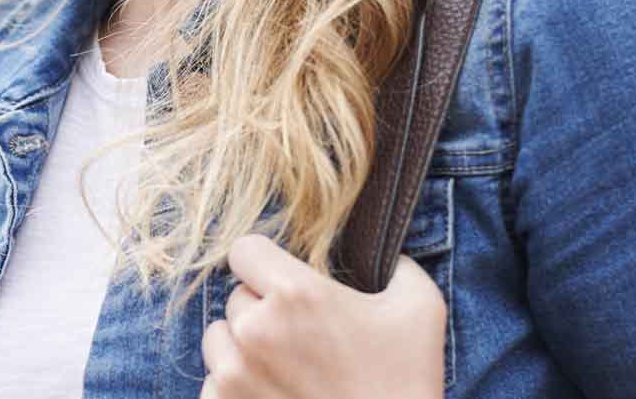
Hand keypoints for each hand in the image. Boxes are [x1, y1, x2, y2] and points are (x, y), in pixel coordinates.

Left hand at [200, 234, 445, 398]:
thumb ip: (397, 267)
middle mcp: (255, 329)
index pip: (245, 250)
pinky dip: (236, 388)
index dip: (265, 264)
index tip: (281, 281)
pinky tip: (274, 395)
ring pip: (218, 338)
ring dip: (241, 347)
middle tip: (300, 337)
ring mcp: (233, 374)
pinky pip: (214, 383)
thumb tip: (386, 258)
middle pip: (235, 298)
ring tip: (283, 367)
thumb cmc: (405, 382)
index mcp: (295, 294)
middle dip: (262, 311)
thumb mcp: (421, 308)